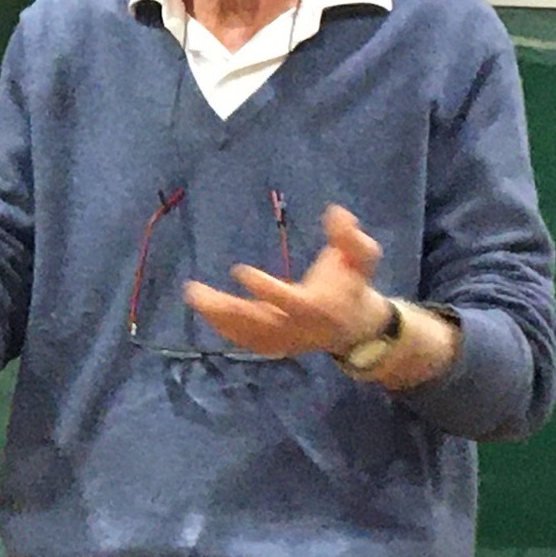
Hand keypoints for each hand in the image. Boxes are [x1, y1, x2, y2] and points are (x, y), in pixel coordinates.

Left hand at [184, 204, 389, 357]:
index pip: (289, 302)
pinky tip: (204, 310)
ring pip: (247, 333)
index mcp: (317, 307)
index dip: (264, 289)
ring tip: (193, 295)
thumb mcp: (362, 257)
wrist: (358, 327)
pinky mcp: (276, 344)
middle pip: (258, 323)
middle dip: (226, 309)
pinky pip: (246, 340)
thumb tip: (335, 212)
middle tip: (195, 291)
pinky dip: (224, 328)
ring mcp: (285, 339)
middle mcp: (298, 327)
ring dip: (218, 317)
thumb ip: (350, 238)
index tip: (238, 270)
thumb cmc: (355, 284)